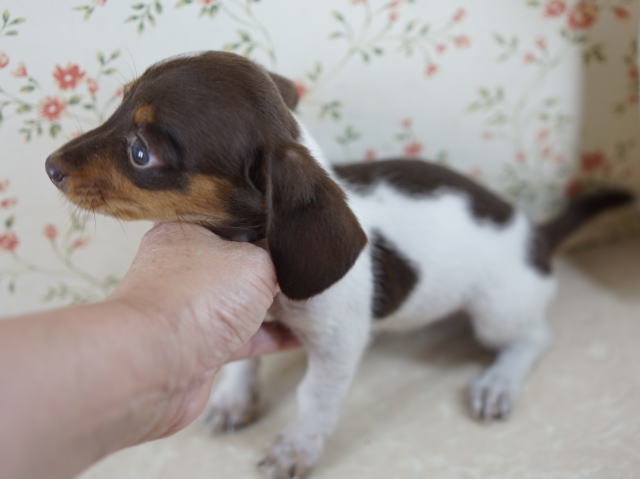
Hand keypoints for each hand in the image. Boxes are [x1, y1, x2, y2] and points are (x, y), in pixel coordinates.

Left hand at [109, 222, 297, 439]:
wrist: (157, 366)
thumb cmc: (200, 298)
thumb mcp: (255, 260)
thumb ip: (275, 257)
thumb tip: (287, 263)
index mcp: (186, 233)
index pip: (233, 221)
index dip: (267, 225)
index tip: (297, 231)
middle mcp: (183, 269)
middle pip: (238, 262)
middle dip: (273, 267)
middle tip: (309, 266)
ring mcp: (190, 309)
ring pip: (241, 301)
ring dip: (274, 304)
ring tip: (312, 299)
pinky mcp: (200, 346)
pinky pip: (244, 336)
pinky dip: (272, 336)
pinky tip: (303, 335)